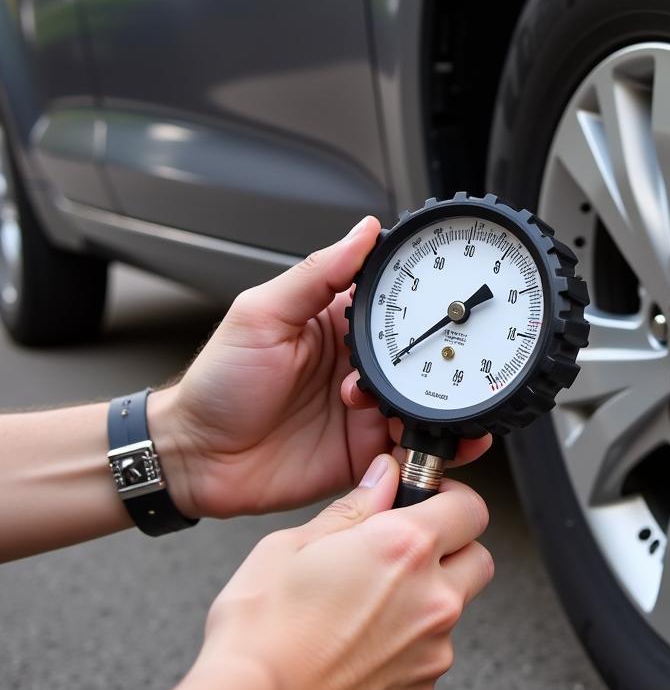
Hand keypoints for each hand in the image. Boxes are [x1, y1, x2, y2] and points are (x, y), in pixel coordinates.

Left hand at [153, 217, 490, 519]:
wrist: (195, 459)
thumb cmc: (218, 383)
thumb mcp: (261, 315)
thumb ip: (317, 275)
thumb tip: (363, 230)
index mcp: (338, 324)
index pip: (395, 302)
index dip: (426, 299)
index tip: (452, 296)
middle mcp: (359, 366)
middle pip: (423, 355)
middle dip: (445, 357)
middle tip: (453, 361)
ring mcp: (365, 411)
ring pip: (425, 402)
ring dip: (442, 403)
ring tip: (444, 403)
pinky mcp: (365, 452)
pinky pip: (412, 448)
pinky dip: (438, 446)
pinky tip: (446, 440)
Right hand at [194, 455, 492, 689]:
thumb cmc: (262, 636)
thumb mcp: (292, 546)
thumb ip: (353, 509)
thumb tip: (381, 481)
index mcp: (404, 548)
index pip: (470, 507)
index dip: (451, 499)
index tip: (430, 503)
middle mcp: (431, 598)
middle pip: (478, 559)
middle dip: (452, 550)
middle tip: (407, 552)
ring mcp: (431, 650)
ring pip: (454, 610)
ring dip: (427, 601)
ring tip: (367, 607)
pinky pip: (430, 655)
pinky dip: (409, 647)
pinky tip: (360, 646)